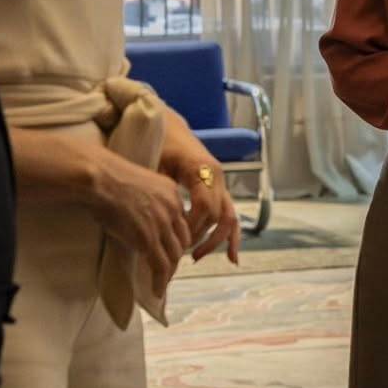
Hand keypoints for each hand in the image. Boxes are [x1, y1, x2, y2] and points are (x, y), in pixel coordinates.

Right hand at [92, 150, 190, 295]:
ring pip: (174, 256)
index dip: (176, 239)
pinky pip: (160, 266)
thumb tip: (140, 218)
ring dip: (168, 273)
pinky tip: (156, 291)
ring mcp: (162, 224)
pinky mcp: (148, 238)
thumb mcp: (138, 185)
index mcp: (171, 192)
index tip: (169, 250)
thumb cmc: (107, 178)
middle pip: (182, 241)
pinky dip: (160, 282)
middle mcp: (173, 208)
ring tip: (160, 284)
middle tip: (165, 269)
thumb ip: (147, 201)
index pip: (182, 222)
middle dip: (175, 257)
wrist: (99, 178)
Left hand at [159, 134, 241, 263]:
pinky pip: (231, 216)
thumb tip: (155, 220)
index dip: (190, 225)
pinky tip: (232, 258)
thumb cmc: (161, 144)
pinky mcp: (220, 190)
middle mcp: (218, 177)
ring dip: (216, 241)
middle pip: (217, 215)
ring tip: (195, 257)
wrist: (171, 128)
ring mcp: (221, 184)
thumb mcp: (157, 162)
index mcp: (203, 169)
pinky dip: (232, 237)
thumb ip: (160, 188)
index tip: (173, 237)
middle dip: (199, 236)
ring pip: (229, 218)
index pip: (204, 206)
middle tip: (179, 250)